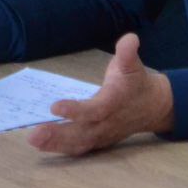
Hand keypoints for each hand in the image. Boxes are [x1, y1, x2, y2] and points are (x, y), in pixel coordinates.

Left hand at [27, 34, 174, 155]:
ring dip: (55, 144)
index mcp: (114, 103)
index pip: (95, 110)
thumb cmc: (136, 82)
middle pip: (82, 133)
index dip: (76, 111)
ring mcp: (103, 135)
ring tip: (33, 140)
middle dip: (58, 134)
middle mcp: (107, 123)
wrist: (153, 107)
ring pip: (78, 143)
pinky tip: (41, 145)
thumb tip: (130, 39)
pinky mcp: (98, 140)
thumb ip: (128, 54)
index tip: (54, 107)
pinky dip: (60, 148)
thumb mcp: (133, 65)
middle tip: (34, 135)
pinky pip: (79, 147)